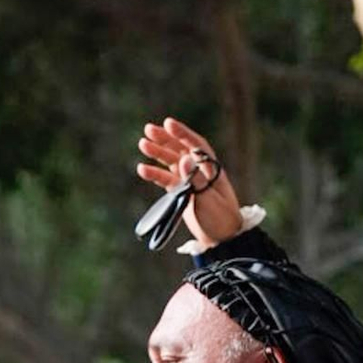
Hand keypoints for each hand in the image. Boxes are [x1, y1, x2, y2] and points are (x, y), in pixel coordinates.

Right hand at [136, 119, 247, 249]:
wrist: (220, 239)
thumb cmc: (220, 217)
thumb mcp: (210, 199)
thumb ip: (196, 180)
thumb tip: (185, 160)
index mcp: (211, 168)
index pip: (196, 145)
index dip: (182, 133)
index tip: (168, 123)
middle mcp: (199, 171)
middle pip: (180, 149)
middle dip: (165, 139)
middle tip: (148, 129)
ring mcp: (189, 181)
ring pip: (170, 162)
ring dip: (157, 153)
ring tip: (142, 144)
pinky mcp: (180, 192)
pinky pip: (165, 179)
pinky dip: (155, 174)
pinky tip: (142, 169)